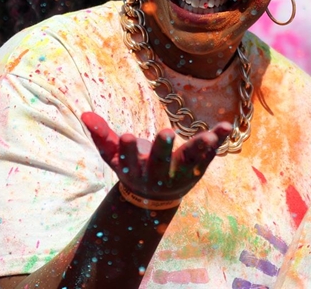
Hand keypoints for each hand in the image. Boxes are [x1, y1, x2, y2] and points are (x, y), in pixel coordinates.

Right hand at [81, 112, 231, 200]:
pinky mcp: (199, 166)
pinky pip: (210, 154)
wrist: (156, 197)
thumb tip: (85, 114)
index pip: (128, 161)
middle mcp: (158, 175)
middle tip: (166, 132)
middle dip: (162, 148)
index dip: (128, 150)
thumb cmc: (133, 167)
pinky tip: (226, 127)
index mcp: (134, 171)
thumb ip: (102, 136)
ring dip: (199, 147)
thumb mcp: (114, 156)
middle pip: (160, 163)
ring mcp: (181, 172)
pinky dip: (218, 140)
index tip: (127, 135)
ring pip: (190, 161)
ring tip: (209, 136)